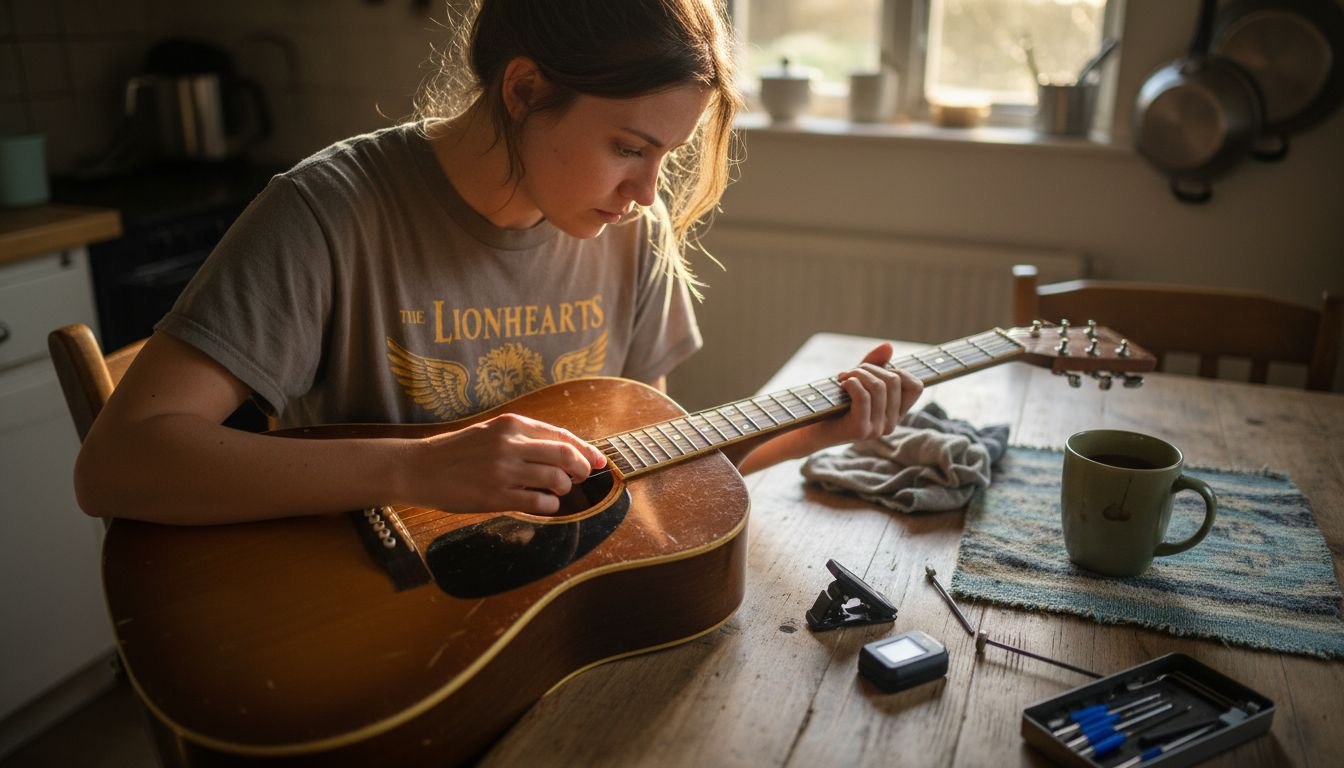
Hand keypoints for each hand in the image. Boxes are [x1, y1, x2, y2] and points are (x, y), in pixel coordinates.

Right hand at [406, 413, 606, 514]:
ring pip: (556, 480)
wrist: (421, 468)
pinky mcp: (497, 496)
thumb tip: (565, 450)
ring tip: (558, 490)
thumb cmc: (458, 451)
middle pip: (565, 456)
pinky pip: (540, 502)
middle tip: (582, 478)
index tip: (599, 460)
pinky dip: (550, 505)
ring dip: (564, 488)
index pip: (560, 435)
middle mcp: (510, 444)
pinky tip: (545, 504)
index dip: (585, 449)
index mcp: (511, 424)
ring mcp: (504, 471)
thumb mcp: (491, 432)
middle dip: (582, 469)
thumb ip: (524, 437)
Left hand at [796, 343, 923, 451]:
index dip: (898, 371)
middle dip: (870, 368)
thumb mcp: (858, 380)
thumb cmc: (834, 403)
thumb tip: (888, 346)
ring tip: (843, 378)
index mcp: (896, 414)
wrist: (809, 429)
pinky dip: (852, 383)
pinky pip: (864, 396)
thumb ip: (875, 364)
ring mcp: (877, 429)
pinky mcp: (861, 430)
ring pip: (879, 386)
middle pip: (894, 380)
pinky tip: (842, 384)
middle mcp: (891, 424)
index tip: (875, 371)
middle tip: (851, 372)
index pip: (916, 387)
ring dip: (858, 373)